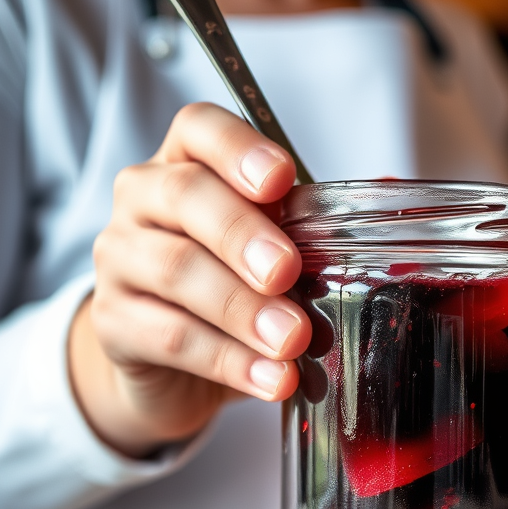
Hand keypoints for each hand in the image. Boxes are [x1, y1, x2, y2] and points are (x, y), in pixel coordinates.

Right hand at [69, 103, 310, 457]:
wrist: (171, 365)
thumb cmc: (233, 288)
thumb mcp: (275, 251)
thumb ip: (318, 224)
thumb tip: (393, 190)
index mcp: (187, 164)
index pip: (200, 129)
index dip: (239, 148)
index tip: (281, 181)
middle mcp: (143, 200)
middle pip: (186, 196)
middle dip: (243, 234)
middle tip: (288, 272)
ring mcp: (120, 260)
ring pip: (176, 271)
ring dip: (242, 309)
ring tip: (292, 342)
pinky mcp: (114, 324)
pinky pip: (170, 337)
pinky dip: (228, 361)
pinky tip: (272, 379)